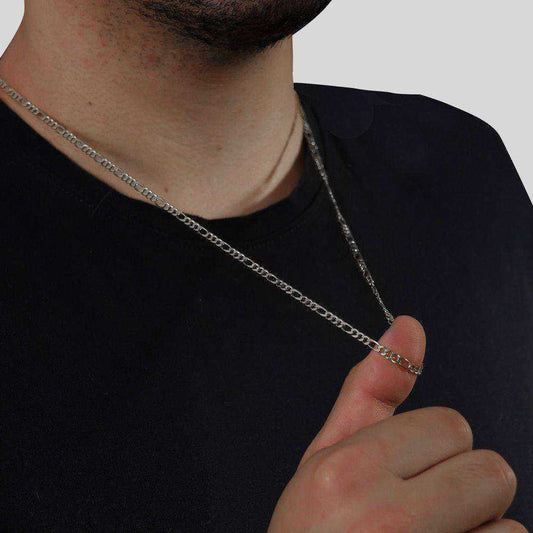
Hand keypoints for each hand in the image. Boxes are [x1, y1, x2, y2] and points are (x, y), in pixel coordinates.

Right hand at [268, 316, 524, 531]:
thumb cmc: (315, 532)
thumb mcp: (327, 457)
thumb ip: (371, 390)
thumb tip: (408, 325)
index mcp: (348, 471)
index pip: (451, 425)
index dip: (431, 449)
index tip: (404, 474)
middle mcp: (387, 520)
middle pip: (491, 470)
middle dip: (462, 488)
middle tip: (419, 514)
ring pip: (510, 526)